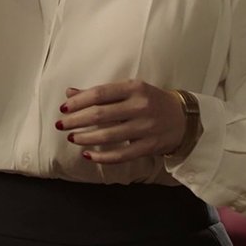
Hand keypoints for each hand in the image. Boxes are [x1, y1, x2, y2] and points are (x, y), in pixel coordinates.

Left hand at [56, 81, 186, 163]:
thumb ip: (100, 93)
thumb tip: (69, 93)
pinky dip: (102, 157)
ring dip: (85, 138)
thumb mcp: (129, 90)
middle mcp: (140, 106)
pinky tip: (88, 155)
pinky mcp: (150, 146)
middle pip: (100, 115)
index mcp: (134, 88)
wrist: (183, 118)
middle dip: (76, 120)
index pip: (99, 94)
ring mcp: (146, 127)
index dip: (78, 101)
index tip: (63, 108)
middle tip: (61, 125)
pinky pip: (121, 155)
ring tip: (72, 137)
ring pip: (108, 135)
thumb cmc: (150, 100)